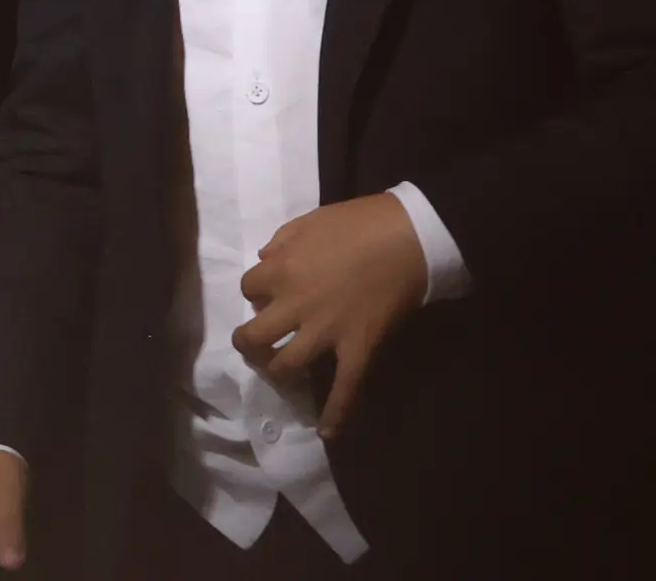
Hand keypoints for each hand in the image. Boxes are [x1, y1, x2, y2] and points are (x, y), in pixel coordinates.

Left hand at [233, 191, 426, 439]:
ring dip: (277, 370)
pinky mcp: (358, 350)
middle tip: (252, 343)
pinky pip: (344, 388)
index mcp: (281, 270)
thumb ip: (280, 241)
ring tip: (275, 371)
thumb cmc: (358, 223)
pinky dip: (336, 413)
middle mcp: (295, 306)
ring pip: (287, 364)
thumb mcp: (308, 221)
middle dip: (248, 342)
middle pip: (255, 334)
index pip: (249, 288)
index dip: (255, 291)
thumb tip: (263, 259)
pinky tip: (326, 433)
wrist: (407, 239)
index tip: (265, 293)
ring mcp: (326, 332)